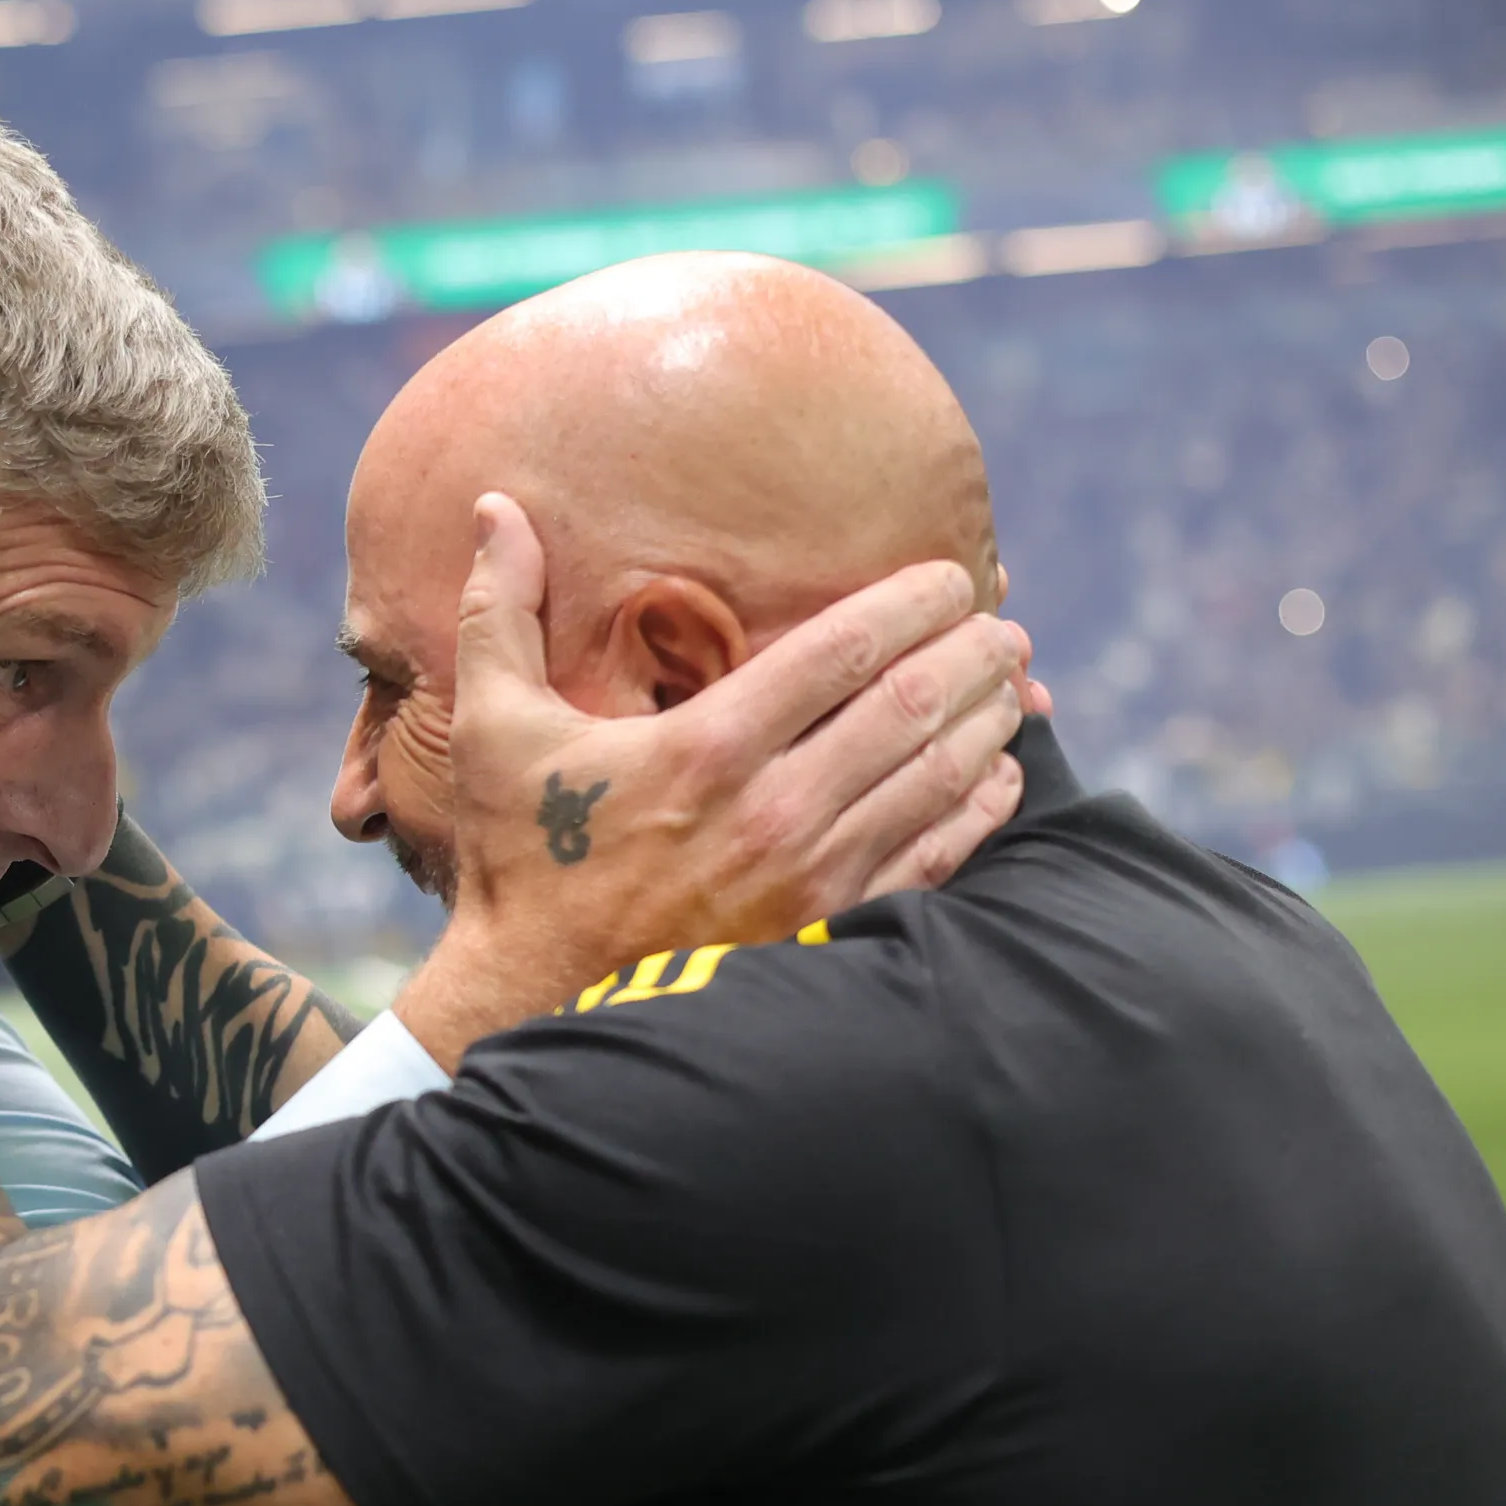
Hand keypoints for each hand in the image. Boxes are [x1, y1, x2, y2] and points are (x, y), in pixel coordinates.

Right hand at [399, 493, 1029, 1068]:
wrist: (530, 998)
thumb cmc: (519, 857)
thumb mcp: (491, 728)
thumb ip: (499, 610)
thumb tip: (494, 507)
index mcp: (704, 745)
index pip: (843, 650)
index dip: (912, 601)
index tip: (951, 576)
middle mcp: (771, 808)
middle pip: (910, 705)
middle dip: (972, 654)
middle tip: (1003, 627)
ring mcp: (807, 875)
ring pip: (936, 779)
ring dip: (988, 724)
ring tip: (1013, 687)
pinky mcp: (825, 927)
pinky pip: (934, 860)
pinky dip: (980, 811)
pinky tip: (1000, 778)